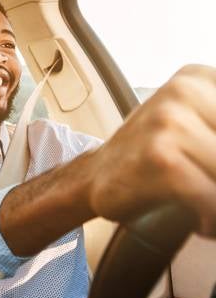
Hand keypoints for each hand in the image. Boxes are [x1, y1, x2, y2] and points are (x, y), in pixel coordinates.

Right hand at [88, 65, 215, 233]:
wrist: (95, 178)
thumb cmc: (152, 159)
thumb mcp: (197, 127)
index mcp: (201, 77)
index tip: (212, 164)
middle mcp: (186, 90)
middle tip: (211, 192)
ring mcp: (170, 121)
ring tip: (210, 211)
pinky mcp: (161, 156)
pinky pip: (212, 198)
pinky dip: (213, 219)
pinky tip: (202, 220)